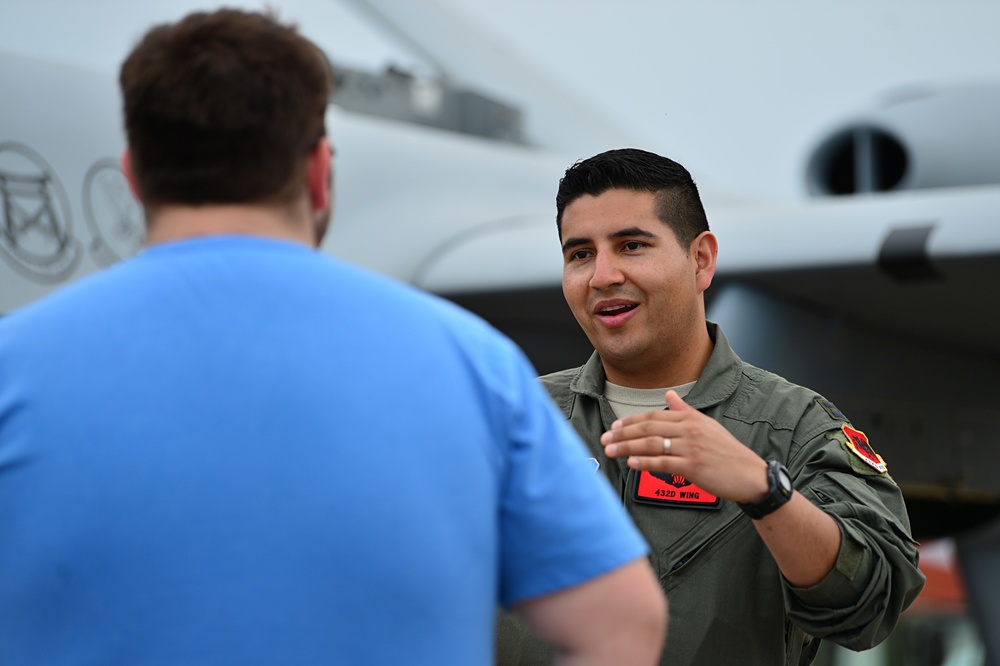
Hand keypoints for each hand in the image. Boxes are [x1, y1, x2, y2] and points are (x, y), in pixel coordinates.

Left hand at [600, 390, 768, 503]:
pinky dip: (645, 462)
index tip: (614, 427)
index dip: (631, 421)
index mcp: (691, 418)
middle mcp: (689, 430)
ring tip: (611, 451)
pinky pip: (663, 463)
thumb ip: (685, 410)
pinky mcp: (693, 466)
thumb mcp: (707, 425)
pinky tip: (631, 463)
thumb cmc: (727, 451)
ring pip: (652, 445)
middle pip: (648, 428)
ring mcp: (691, 447)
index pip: (653, 416)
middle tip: (605, 439)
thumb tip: (670, 395)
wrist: (749, 474)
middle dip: (622, 434)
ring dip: (627, 448)